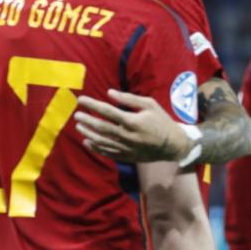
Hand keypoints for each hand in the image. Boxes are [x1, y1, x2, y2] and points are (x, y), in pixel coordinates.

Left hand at [74, 89, 191, 161]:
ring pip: (102, 141)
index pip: (107, 111)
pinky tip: (87, 142)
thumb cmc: (161, 121)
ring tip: (79, 126)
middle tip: (76, 115)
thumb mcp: (150, 105)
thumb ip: (129, 99)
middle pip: (101, 128)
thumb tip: (109, 92)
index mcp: (133, 121)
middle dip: (87, 120)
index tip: (81, 100)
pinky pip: (108, 153)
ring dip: (88, 134)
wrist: (174, 145)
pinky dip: (96, 148)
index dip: (92, 105)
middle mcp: (127, 136)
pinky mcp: (127, 157)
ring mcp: (126, 148)